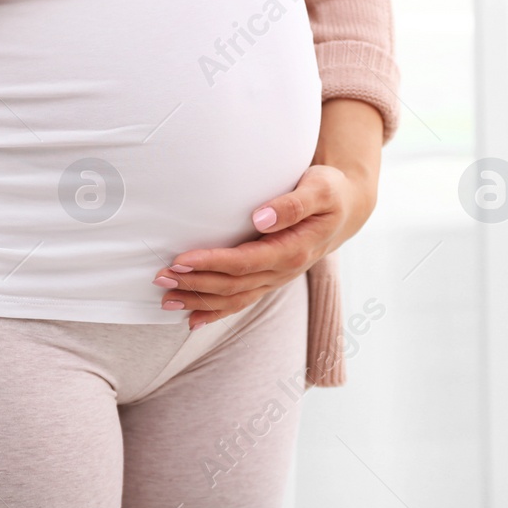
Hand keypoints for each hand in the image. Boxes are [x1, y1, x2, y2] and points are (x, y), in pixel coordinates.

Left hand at [153, 99, 384, 329]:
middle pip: (233, 285)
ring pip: (234, 298)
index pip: (245, 262)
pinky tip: (192, 319)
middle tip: (161, 277)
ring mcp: (276, 278)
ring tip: (166, 298)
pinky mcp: (270, 278)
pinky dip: (216, 312)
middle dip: (195, 283)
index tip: (181, 258)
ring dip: (199, 299)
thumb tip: (260, 217)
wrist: (347, 208)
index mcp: (294, 250)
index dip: (212, 263)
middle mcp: (284, 271)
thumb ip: (293, 204)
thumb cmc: (331, 192)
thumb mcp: (320, 188)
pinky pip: (242, 301)